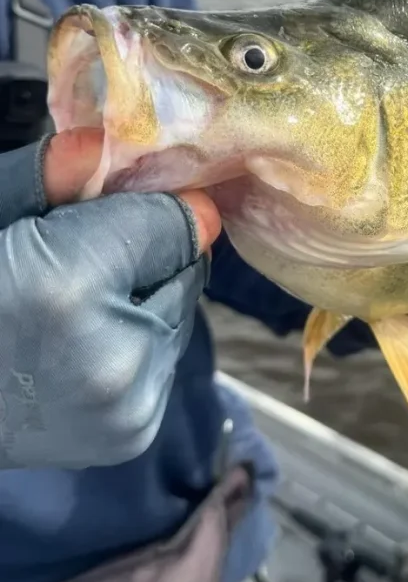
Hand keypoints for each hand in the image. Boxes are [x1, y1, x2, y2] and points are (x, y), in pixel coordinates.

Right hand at [0, 129, 220, 469]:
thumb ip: (47, 176)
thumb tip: (104, 146)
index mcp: (69, 291)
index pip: (176, 220)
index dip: (154, 204)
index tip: (129, 203)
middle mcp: (115, 359)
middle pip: (185, 270)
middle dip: (147, 257)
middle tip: (85, 261)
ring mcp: (128, 409)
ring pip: (177, 317)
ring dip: (144, 304)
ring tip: (74, 312)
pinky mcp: (134, 435)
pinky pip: (161, 360)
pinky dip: (136, 347)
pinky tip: (81, 350)